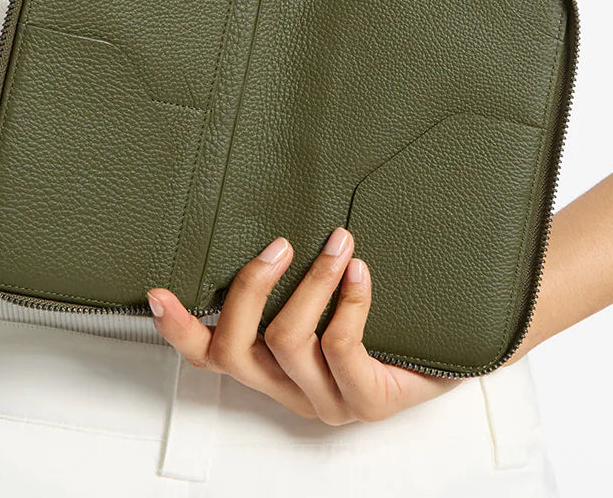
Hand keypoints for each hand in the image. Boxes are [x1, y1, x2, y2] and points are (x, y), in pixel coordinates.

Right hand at [145, 226, 463, 423]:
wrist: (457, 353)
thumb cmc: (391, 317)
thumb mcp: (334, 297)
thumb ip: (298, 274)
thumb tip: (276, 210)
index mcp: (272, 369)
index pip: (208, 356)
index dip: (178, 328)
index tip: (155, 291)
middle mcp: (290, 389)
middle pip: (234, 348)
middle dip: (250, 287)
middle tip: (280, 244)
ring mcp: (326, 400)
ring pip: (286, 340)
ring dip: (311, 283)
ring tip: (339, 243)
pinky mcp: (365, 402)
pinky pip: (341, 347)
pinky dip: (349, 302)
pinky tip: (362, 273)